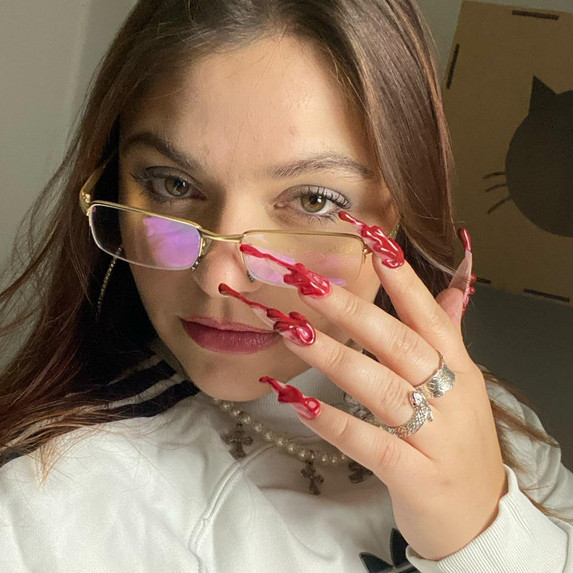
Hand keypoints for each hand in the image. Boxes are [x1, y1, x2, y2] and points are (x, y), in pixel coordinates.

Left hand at [277, 248, 506, 560]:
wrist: (481, 517)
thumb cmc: (460, 443)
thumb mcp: (462, 384)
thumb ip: (450, 332)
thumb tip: (452, 286)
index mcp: (458, 368)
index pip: (428, 313)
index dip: (401, 277)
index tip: (371, 240)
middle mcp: (450, 396)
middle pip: (398, 344)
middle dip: (352, 310)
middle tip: (309, 282)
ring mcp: (436, 437)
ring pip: (380, 388)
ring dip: (333, 357)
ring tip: (292, 331)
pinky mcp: (416, 476)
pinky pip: (371, 444)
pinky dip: (334, 421)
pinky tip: (299, 401)